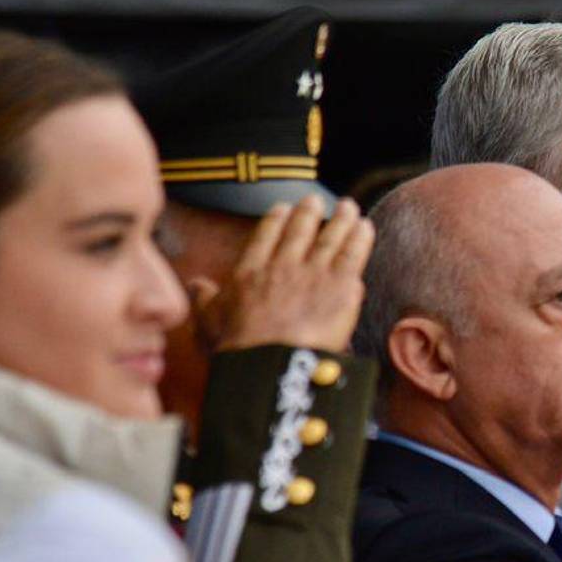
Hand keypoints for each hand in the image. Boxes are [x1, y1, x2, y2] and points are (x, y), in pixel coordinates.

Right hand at [189, 195, 374, 355]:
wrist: (271, 362)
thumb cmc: (239, 347)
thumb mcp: (209, 321)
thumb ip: (204, 298)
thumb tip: (196, 284)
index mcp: (251, 272)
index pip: (265, 237)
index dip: (276, 220)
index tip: (282, 208)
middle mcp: (283, 265)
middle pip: (299, 231)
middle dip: (308, 212)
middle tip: (315, 199)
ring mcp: (314, 273)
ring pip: (330, 238)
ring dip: (341, 220)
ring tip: (348, 207)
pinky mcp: (341, 285)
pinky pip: (354, 254)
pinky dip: (361, 238)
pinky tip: (366, 227)